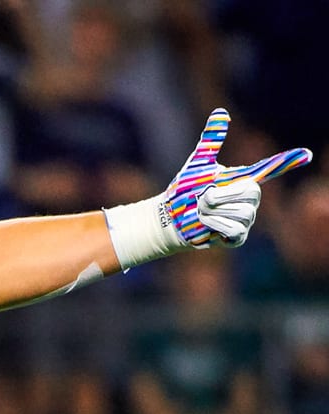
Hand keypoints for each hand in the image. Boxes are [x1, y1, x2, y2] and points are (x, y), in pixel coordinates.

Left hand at [164, 108, 311, 247]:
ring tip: (201, 211)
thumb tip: (221, 111)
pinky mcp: (238, 237)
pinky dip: (215, 225)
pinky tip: (206, 225)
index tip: (306, 154)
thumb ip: (211, 140)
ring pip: (242, 212)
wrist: (171, 217)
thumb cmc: (186, 190)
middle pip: (251, 192)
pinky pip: (235, 229)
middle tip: (203, 197)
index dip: (287, 161)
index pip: (270, 168)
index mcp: (242, 179)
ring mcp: (245, 218)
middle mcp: (249, 198)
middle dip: (221, 194)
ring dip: (213, 211)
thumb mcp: (198, 164)